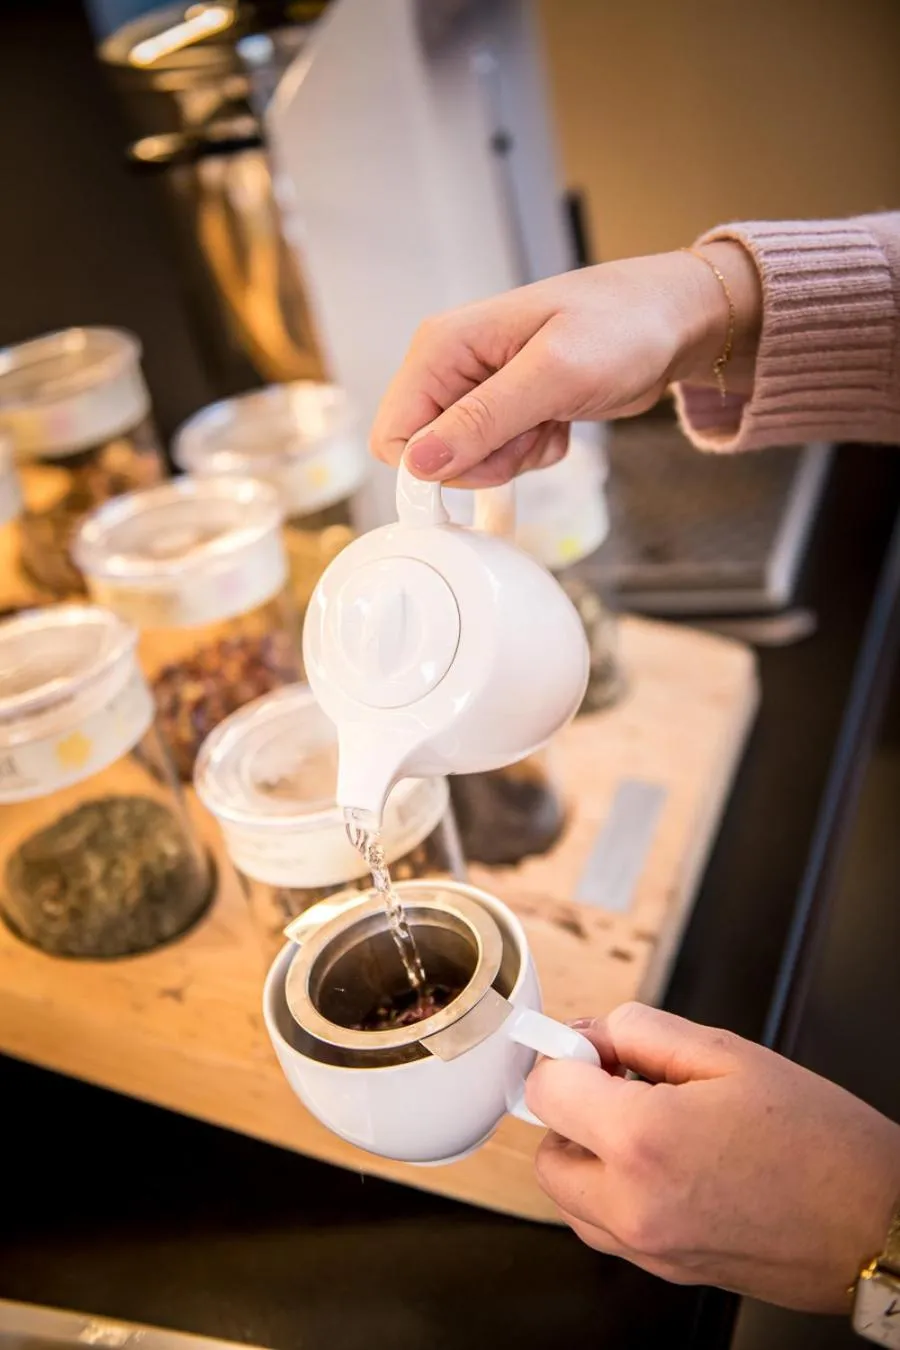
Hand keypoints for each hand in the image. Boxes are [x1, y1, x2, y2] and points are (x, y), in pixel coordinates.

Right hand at [371, 242, 760, 486]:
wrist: (674, 320)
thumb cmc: (625, 326)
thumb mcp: (554, 375)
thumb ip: (482, 421)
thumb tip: (420, 463)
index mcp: (442, 347)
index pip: (394, 434)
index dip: (433, 465)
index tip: (487, 461)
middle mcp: (451, 367)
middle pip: (431, 456)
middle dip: (485, 461)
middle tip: (532, 428)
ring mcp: (478, 390)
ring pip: (468, 462)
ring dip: (515, 457)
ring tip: (552, 416)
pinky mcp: (506, 408)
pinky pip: (500, 458)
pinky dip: (533, 452)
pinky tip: (560, 419)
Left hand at [526, 1002, 899, 1311]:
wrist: (877, 1225)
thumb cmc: (820, 1142)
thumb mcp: (728, 1053)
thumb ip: (641, 1032)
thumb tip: (591, 1035)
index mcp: (643, 1141)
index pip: (546, 1088)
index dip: (570, 1056)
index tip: (599, 1049)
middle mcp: (632, 1205)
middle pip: (545, 1149)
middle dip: (574, 1109)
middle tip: (625, 1085)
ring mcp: (647, 1248)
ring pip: (569, 1195)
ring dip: (590, 1155)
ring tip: (651, 1125)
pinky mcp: (665, 1271)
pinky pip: (604, 1227)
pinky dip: (614, 1193)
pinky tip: (666, 1163)